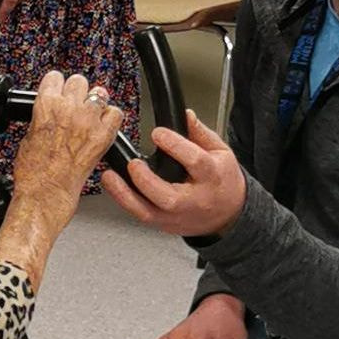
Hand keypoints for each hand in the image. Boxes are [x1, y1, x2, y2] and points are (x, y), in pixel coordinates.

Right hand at [10, 70, 124, 221]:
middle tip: (74, 104)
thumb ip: (42, 117)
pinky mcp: (103, 136)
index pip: (55, 77)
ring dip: (94, 103)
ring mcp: (88, 121)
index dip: (57, 86)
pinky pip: (116, 114)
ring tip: (89, 115)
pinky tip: (103, 125)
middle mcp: (69, 108)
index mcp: (46, 104)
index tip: (58, 91)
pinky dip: (111, 117)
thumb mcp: (28, 135)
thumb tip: (50, 113)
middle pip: (79, 81)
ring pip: (99, 93)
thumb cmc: (33, 171)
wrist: (45, 192)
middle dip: (77, 92)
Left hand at [100, 109, 246, 236]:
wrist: (228, 215)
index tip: (158, 133)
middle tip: (133, 164)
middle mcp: (194, 200)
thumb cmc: (222, 181)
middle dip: (146, 180)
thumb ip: (200, 133)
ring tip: (110, 177)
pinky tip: (113, 187)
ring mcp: (177, 216)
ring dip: (125, 195)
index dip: (175, 146)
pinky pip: (141, 216)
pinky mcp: (165, 223)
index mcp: (212, 177)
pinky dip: (124, 201)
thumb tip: (185, 115)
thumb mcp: (220, 151)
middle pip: (169, 197)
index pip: (195, 162)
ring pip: (148, 213)